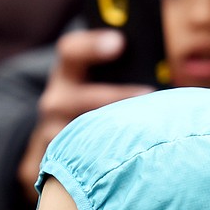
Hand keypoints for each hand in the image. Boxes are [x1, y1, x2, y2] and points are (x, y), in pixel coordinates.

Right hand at [16, 28, 153, 196]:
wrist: (54, 150)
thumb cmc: (93, 113)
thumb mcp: (98, 88)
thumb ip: (121, 77)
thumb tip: (164, 74)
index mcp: (68, 75)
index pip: (71, 51)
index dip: (93, 45)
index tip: (120, 42)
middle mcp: (54, 101)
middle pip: (77, 96)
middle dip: (114, 97)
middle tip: (148, 94)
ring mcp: (48, 133)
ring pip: (77, 134)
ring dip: (110, 134)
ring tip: (141, 136)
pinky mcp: (45, 163)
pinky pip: (73, 165)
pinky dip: (99, 165)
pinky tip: (124, 167)